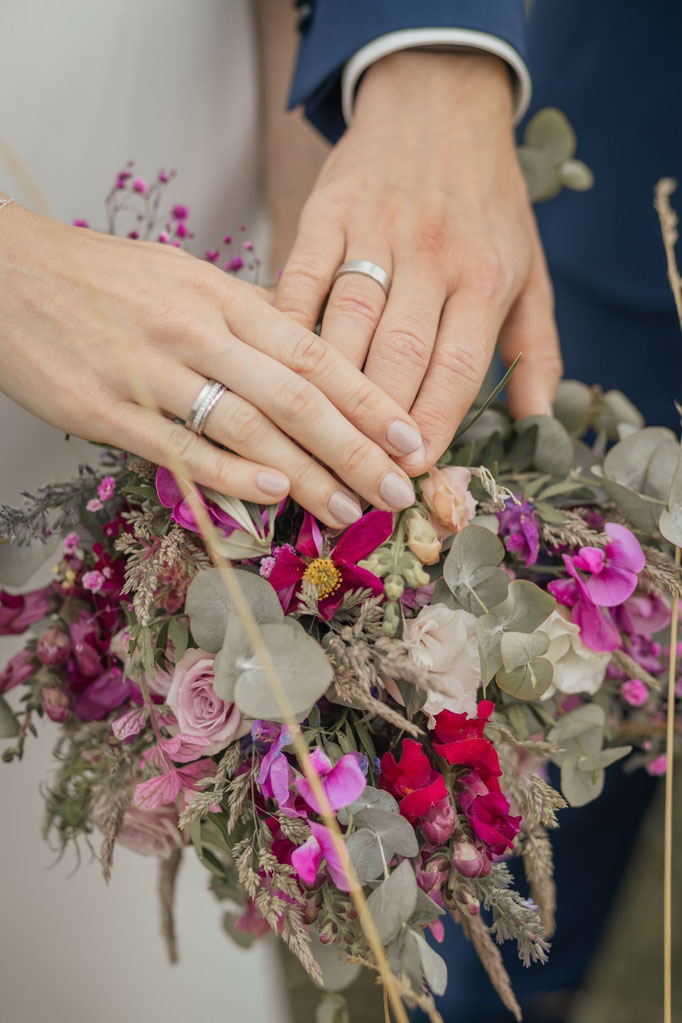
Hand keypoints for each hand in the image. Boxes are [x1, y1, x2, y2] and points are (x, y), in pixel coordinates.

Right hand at [0, 204, 423, 525]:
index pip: (314, 353)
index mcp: (223, 296)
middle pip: (295, 396)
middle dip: (356, 448)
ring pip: (246, 427)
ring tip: (350, 510)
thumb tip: (309, 360)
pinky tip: (272, 500)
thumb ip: (246, 321)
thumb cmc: (105, 282)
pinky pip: (179, 446)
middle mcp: (197, 330)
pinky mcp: (106, 408)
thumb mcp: (185, 280)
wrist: (7, 273)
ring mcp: (151, 369)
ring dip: (307, 475)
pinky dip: (229, 475)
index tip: (411, 439)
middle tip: (398, 490)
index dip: (369, 400)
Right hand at [275, 51, 561, 472]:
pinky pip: (301, 279)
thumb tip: (539, 420)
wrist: (440, 101)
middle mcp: (433, 256)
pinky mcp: (327, 212)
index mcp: (485, 277)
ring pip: (347, 325)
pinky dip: (288, 329)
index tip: (409, 473)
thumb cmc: (488, 200)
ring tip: (317, 440)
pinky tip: (277, 371)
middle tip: (358, 472)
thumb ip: (536, 348)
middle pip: (399, 356)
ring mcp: (376, 231)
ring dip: (330, 391)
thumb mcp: (532, 269)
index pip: (456, 369)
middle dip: (376, 425)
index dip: (431, 427)